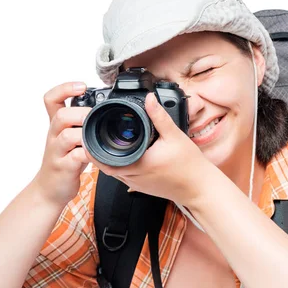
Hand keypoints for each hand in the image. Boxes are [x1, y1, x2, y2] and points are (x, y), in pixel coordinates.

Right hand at [32, 81, 91, 206]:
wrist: (49, 190)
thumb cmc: (65, 161)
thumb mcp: (71, 138)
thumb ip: (82, 124)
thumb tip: (105, 109)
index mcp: (57, 125)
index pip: (51, 99)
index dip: (65, 88)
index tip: (82, 86)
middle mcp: (54, 135)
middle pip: (60, 115)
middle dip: (80, 112)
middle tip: (94, 116)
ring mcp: (57, 152)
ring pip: (66, 135)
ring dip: (83, 133)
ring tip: (95, 136)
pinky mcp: (63, 167)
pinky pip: (75, 157)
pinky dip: (88, 155)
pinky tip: (96, 155)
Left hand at [85, 92, 212, 205]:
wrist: (199, 188)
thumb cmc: (190, 166)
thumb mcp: (175, 136)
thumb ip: (159, 116)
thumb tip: (149, 99)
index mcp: (138, 164)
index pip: (104, 160)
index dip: (93, 148)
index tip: (88, 136)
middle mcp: (134, 177)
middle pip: (104, 167)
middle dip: (97, 153)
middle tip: (93, 137)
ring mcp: (137, 184)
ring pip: (113, 173)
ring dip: (107, 160)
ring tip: (104, 144)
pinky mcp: (142, 188)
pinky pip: (123, 177)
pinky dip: (118, 167)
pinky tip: (122, 156)